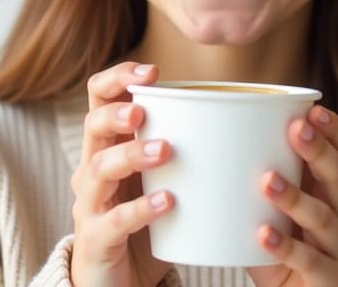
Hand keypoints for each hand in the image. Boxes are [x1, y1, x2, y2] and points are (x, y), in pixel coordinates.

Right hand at [70, 61, 174, 286]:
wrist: (116, 282)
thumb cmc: (144, 222)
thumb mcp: (159, 177)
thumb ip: (184, 148)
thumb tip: (247, 116)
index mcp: (108, 145)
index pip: (99, 97)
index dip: (118, 78)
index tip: (152, 71)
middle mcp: (92, 169)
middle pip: (92, 126)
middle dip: (117, 113)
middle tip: (144, 111)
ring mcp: (90, 204)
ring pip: (100, 168)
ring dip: (132, 155)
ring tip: (165, 150)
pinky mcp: (96, 239)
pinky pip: (115, 220)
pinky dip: (142, 208)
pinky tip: (168, 201)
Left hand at [246, 105, 337, 286]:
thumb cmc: (277, 242)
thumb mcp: (273, 204)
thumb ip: (262, 172)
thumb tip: (209, 129)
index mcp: (335, 189)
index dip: (334, 129)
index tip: (312, 110)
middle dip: (318, 150)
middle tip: (296, 129)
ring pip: (322, 218)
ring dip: (295, 197)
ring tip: (267, 180)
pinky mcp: (329, 278)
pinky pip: (308, 260)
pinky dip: (284, 246)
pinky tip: (262, 234)